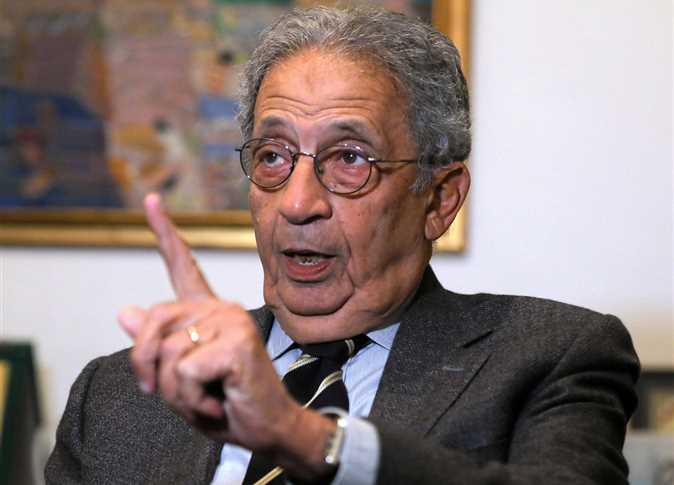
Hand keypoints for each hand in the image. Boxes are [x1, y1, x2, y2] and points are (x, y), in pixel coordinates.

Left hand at [118, 194, 334, 478]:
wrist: (266, 428)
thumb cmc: (226, 402)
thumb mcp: (180, 378)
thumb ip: (157, 346)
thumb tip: (125, 312)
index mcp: (207, 313)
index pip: (183, 266)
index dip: (165, 233)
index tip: (151, 200)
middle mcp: (220, 308)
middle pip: (152, 323)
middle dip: (149, 368)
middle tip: (177, 394)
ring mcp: (230, 320)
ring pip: (167, 353)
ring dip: (176, 392)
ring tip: (206, 398)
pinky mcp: (237, 340)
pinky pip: (185, 371)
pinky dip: (192, 399)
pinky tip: (220, 400)